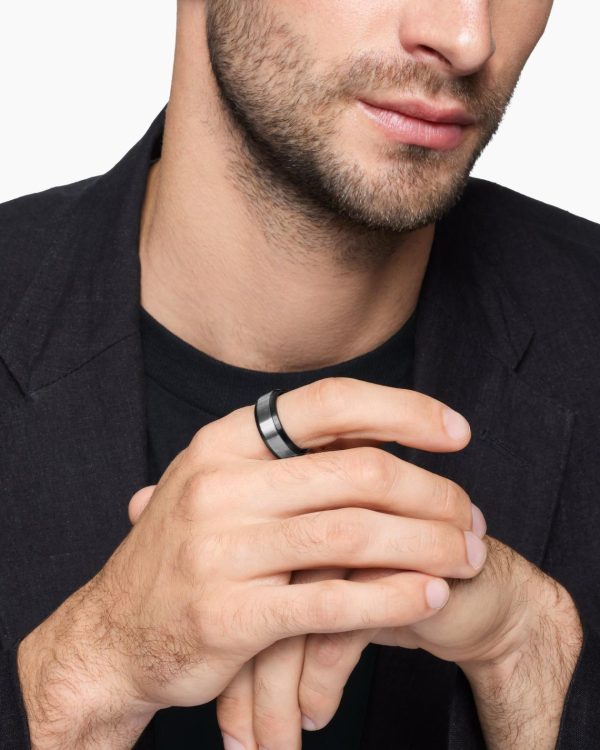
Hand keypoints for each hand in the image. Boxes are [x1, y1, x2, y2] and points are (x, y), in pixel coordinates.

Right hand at [18, 377, 475, 748]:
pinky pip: (330, 601)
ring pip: (353, 533)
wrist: (113, 636)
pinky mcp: (228, 615)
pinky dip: (391, 597)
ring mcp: (219, 550)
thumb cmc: (186, 555)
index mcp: (222, 442)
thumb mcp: (218, 488)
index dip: (403, 410)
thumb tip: (379, 435)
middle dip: (433, 493)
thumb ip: (287, 462)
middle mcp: (219, 485)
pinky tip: (429, 595)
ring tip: (467, 556)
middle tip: (472, 517)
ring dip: (427, 544)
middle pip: (357, 471)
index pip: (328, 404)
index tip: (456, 432)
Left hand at [221, 533, 579, 749]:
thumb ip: (275, 623)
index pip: (237, 594)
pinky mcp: (385, 567)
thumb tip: (212, 681)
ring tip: (276, 746)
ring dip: (279, 700)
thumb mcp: (322, 613)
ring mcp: (349, 543)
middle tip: (242, 748)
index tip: (222, 721)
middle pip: (256, 608)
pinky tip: (317, 715)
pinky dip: (320, 684)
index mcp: (288, 528)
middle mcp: (313, 527)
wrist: (478, 596)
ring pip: (292, 625)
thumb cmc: (389, 600)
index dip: (224, 660)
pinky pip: (335, 632)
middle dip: (244, 688)